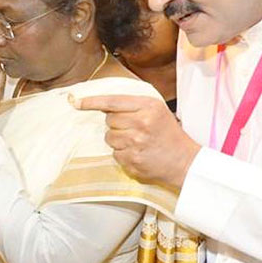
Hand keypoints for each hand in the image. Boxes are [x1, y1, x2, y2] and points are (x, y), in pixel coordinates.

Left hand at [75, 94, 199, 188]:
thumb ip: (133, 105)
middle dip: (117, 124)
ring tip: (138, 142)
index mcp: (148, 106)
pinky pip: (115, 153)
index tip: (76, 102)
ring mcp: (136, 142)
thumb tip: (102, 105)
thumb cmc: (168, 134)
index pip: (112, 101)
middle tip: (135, 129)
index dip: (91, 102)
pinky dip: (123, 154)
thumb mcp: (156, 111)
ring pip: (109, 137)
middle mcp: (142, 122)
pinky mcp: (132, 159)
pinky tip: (138, 153)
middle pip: (109, 120)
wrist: (185, 161)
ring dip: (119, 140)